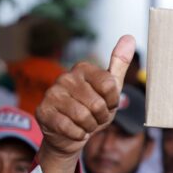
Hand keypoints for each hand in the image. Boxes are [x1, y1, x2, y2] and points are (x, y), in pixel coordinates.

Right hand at [35, 35, 134, 172]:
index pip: (110, 85)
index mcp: (82, 68)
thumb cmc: (93, 110)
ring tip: (85, 123)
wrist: (71, 134)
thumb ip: (119, 64)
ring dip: (90, 126)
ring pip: (84, 117)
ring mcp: (52, 94)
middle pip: (97, 104)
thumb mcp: (111, 89)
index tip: (107, 103)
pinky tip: (74, 130)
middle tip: (94, 116)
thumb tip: (130, 38)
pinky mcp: (43, 112)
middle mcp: (65, 77)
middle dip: (101, 117)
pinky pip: (71, 128)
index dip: (113, 101)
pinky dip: (78, 134)